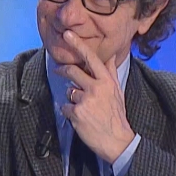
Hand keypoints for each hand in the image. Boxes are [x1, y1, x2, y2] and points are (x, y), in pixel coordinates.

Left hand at [56, 30, 134, 162]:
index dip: (78, 45)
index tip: (68, 34)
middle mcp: (96, 88)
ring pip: (69, 91)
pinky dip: (69, 112)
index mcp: (106, 81)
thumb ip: (110, 73)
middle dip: (63, 69)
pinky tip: (80, 118)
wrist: (117, 140)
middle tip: (58, 69)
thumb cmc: (116, 115)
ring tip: (84, 108)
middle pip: (73, 71)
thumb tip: (110, 55)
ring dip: (72, 98)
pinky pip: (65, 106)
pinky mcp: (76, 113)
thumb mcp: (117, 91)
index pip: (91, 58)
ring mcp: (85, 100)